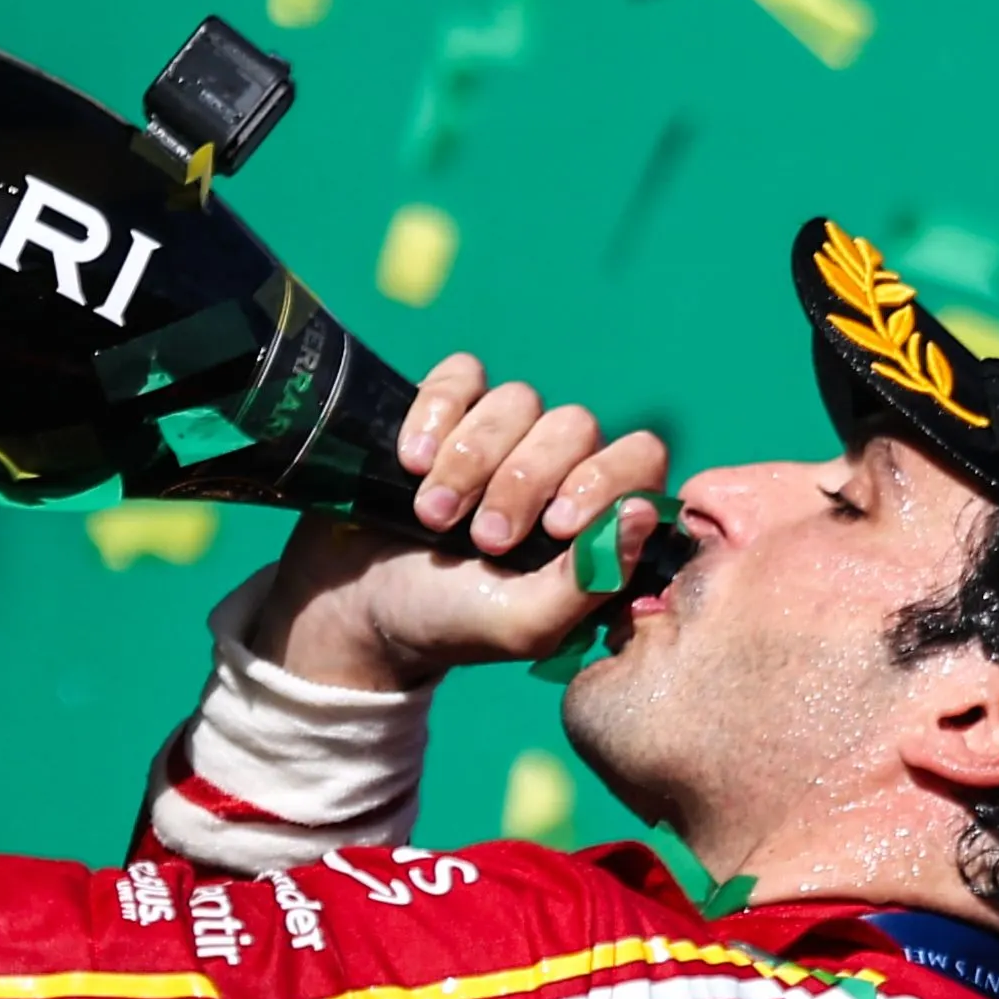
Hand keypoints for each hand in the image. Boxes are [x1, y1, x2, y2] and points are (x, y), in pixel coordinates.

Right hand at [245, 354, 667, 691]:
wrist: (355, 607)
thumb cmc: (448, 621)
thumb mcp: (521, 623)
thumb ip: (588, 581)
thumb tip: (644, 514)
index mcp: (592, 520)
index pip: (640, 460)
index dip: (604, 481)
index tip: (554, 527)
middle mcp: (557, 469)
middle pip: (575, 425)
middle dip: (522, 481)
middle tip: (482, 539)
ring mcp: (500, 436)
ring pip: (516, 400)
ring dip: (470, 460)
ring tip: (431, 516)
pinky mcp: (446, 410)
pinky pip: (461, 375)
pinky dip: (435, 413)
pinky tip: (408, 460)